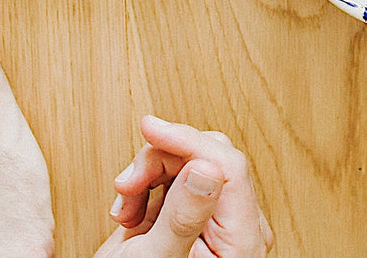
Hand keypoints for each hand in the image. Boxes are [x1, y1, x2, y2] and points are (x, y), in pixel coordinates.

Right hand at [96, 116, 272, 257]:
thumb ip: (184, 216)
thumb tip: (205, 167)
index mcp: (243, 238)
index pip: (228, 166)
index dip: (188, 140)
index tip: (150, 129)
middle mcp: (238, 224)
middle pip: (209, 157)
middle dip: (160, 160)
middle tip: (125, 186)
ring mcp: (218, 218)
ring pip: (191, 160)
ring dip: (149, 173)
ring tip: (124, 208)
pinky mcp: (196, 214)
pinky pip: (179, 176)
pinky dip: (148, 185)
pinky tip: (130, 213)